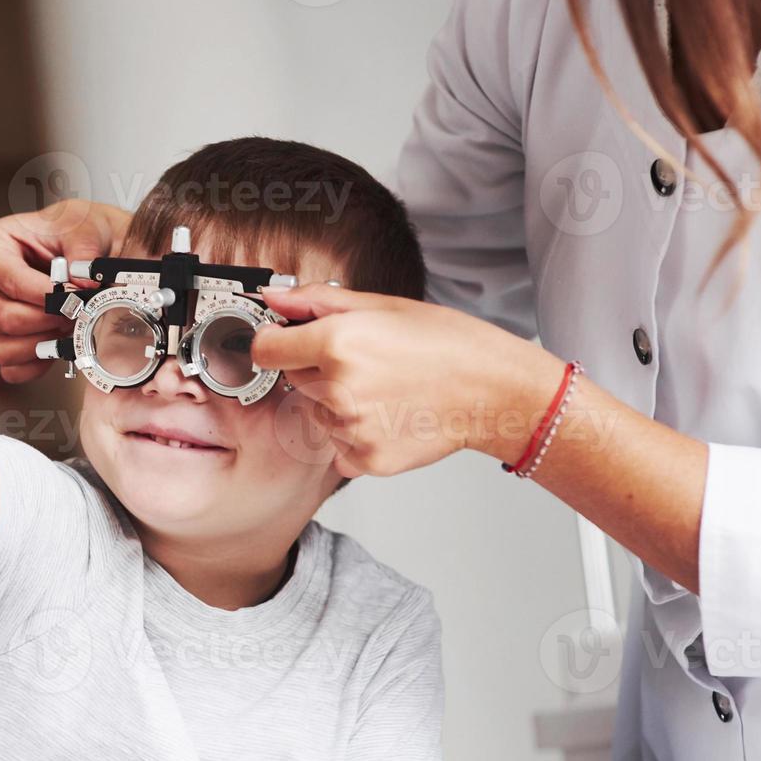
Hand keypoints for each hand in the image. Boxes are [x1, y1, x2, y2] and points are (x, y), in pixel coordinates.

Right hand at [0, 199, 127, 382]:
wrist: (88, 248)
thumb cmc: (76, 231)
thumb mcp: (84, 226)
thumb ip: (83, 250)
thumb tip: (83, 282)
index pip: (9, 280)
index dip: (45, 295)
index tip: (74, 296)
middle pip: (6, 317)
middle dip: (49, 320)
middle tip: (77, 310)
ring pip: (4, 347)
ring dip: (43, 343)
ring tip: (68, 325)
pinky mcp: (4, 339)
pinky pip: (10, 368)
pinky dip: (37, 364)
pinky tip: (58, 346)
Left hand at [252, 283, 562, 477]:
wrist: (494, 391)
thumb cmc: (449, 344)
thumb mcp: (383, 307)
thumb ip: (318, 303)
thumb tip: (274, 300)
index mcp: (337, 344)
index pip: (266, 350)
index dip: (276, 343)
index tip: (288, 343)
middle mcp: (338, 389)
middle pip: (293, 381)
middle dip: (317, 371)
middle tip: (365, 363)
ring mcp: (350, 429)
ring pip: (317, 414)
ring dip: (337, 404)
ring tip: (384, 390)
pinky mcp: (364, 460)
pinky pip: (338, 448)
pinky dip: (355, 435)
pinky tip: (389, 416)